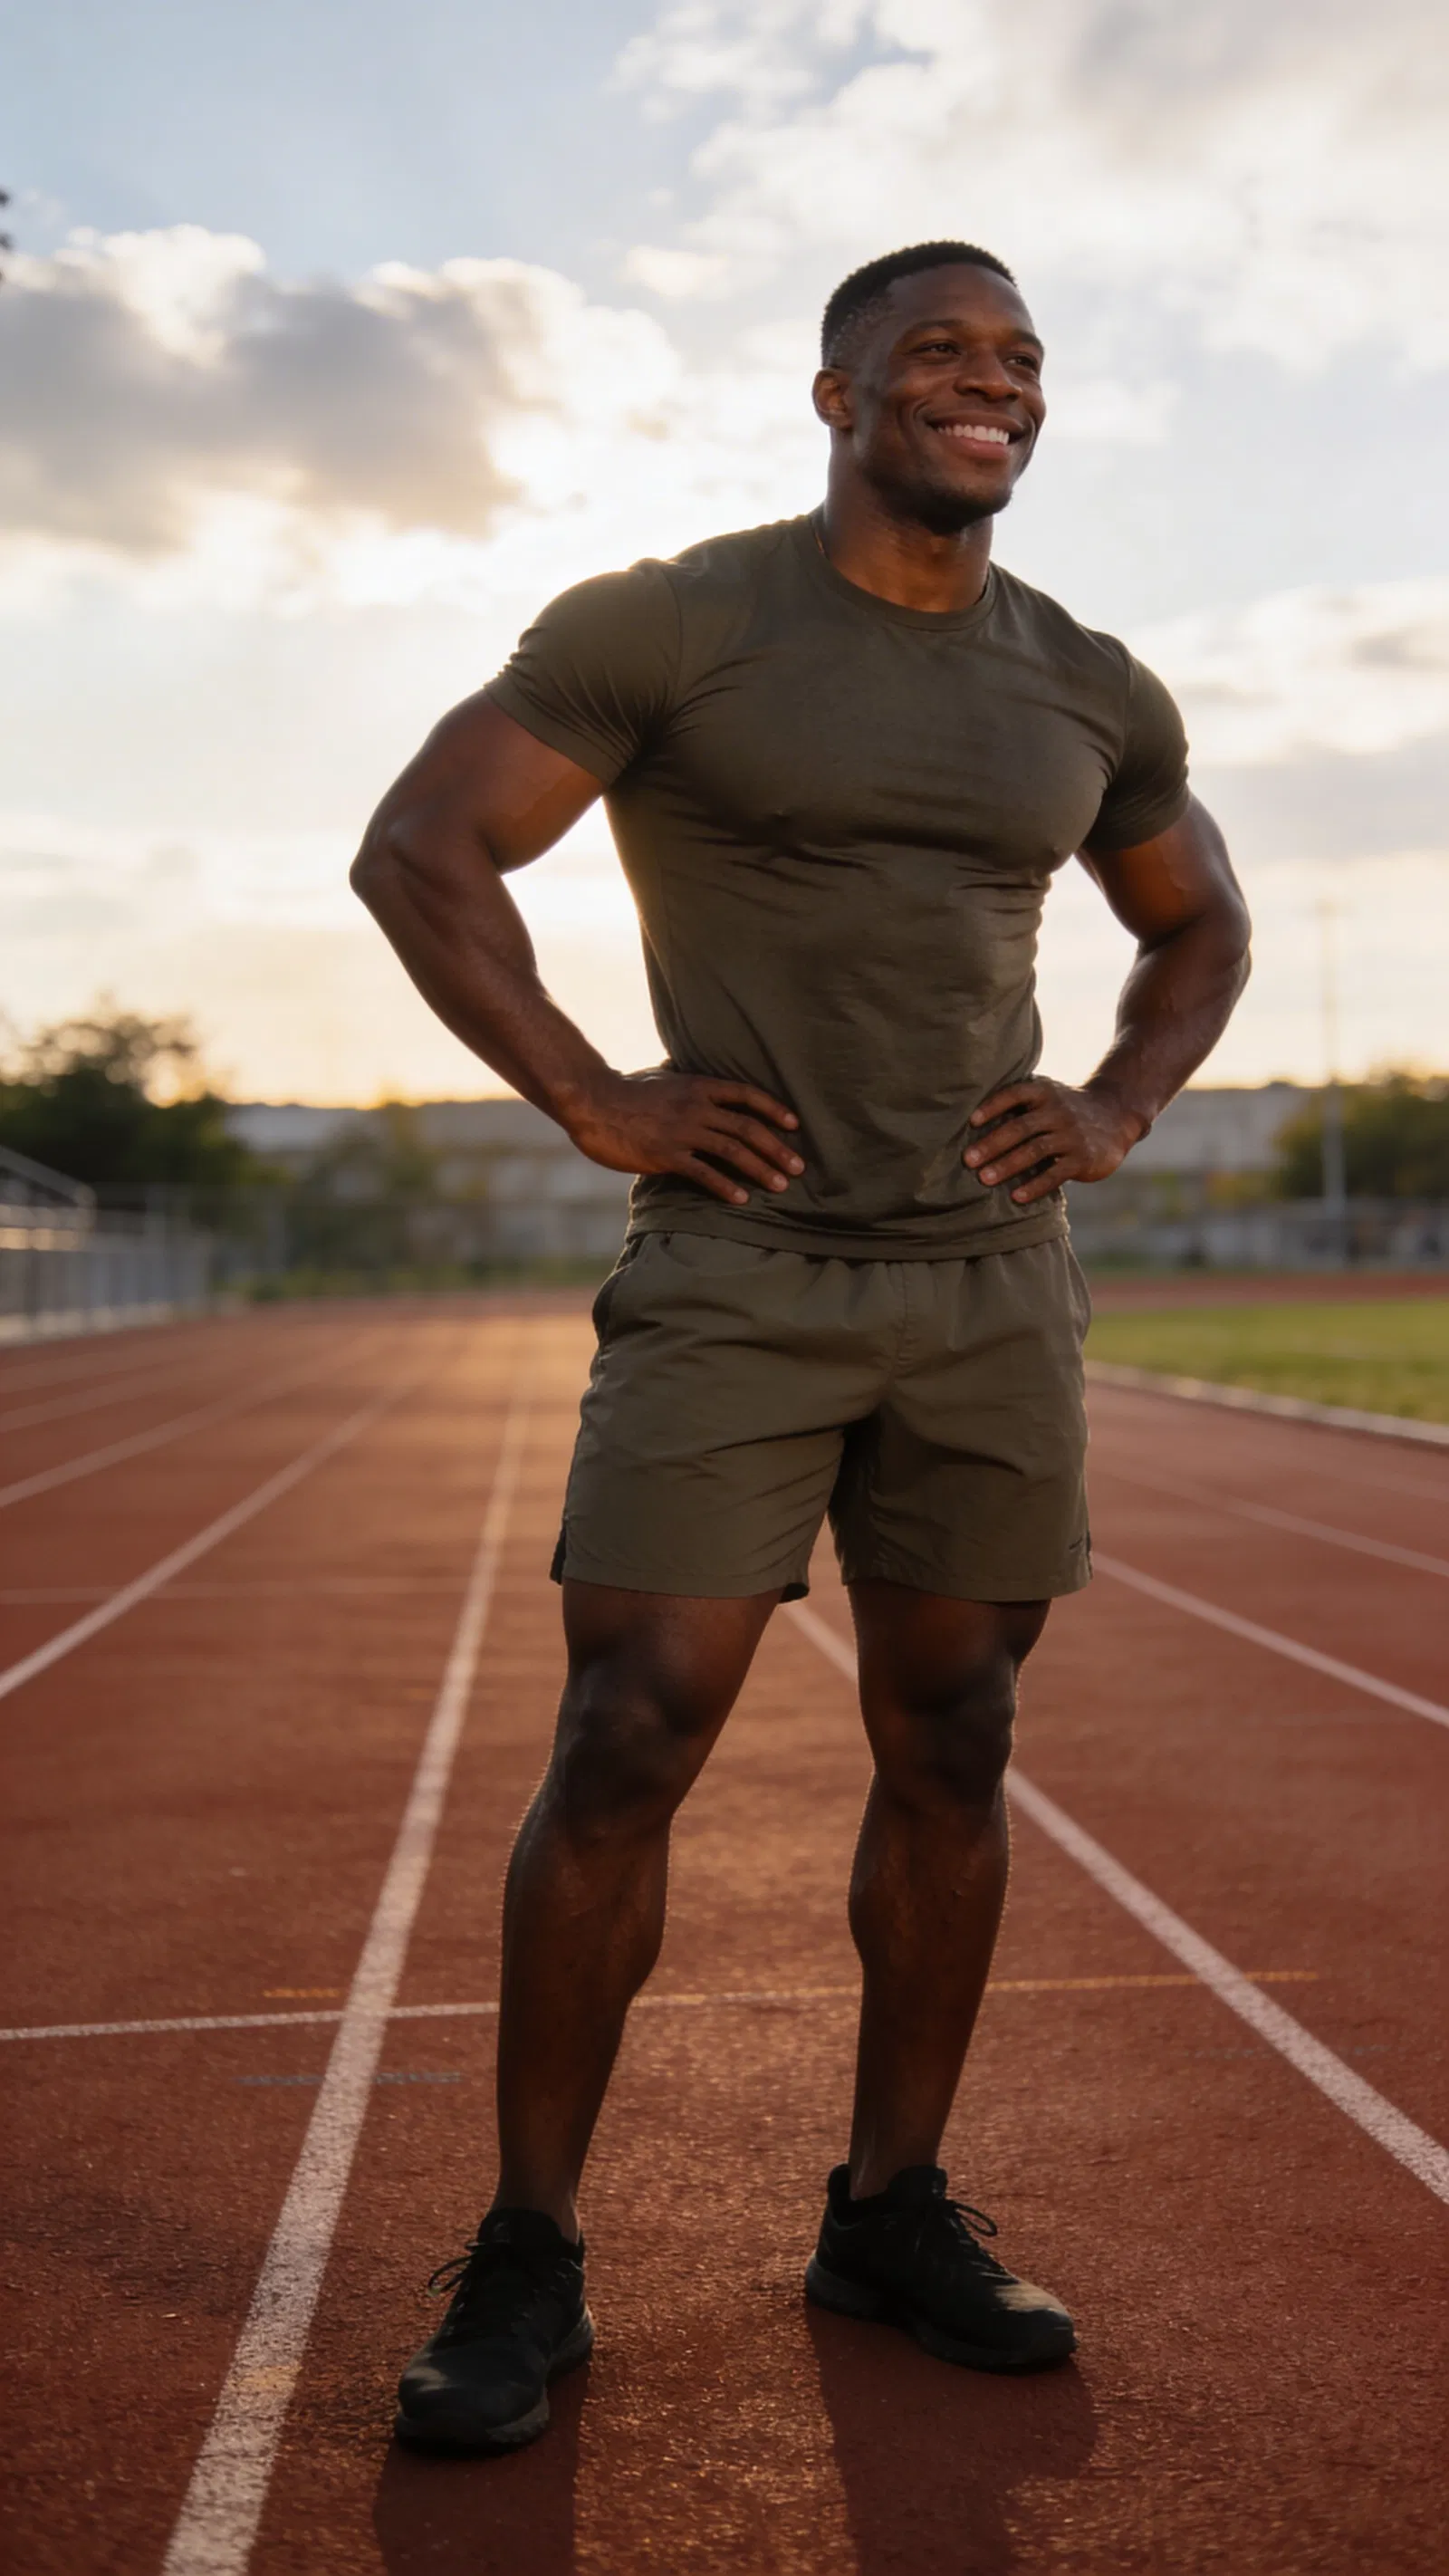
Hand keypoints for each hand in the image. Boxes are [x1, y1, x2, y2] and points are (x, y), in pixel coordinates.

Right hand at [565, 1069, 803, 1206]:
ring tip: (781, 1185)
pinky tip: (741, 1199)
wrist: (592, 1102)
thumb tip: (698, 1082)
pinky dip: (726, 1186)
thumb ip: (685, 1083)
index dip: (774, 1109)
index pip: (746, 1094)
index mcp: (698, 1085)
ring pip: (733, 1150)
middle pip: (748, 1127)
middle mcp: (696, 1107)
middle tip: (799, 1166)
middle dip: (777, 1148)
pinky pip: (704, 1173)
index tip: (794, 1124)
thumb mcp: (661, 1077)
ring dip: (761, 1169)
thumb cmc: (624, 1090)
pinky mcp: (666, 1154)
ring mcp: (682, 1131)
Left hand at [964, 1079, 1142, 1204]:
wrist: (1115, 1117)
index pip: (1015, 1094)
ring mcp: (1072, 1135)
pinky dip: (1035, 1186)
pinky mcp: (1083, 1159)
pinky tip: (1017, 1197)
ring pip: (1035, 1150)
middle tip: (968, 1160)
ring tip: (984, 1179)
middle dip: (992, 1144)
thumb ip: (1018, 1105)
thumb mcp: (1047, 1097)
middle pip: (1021, 1127)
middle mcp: (1058, 1111)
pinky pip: (1055, 1174)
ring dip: (1007, 1165)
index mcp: (1044, 1093)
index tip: (971, 1121)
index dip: (993, 1106)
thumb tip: (967, 1120)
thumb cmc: (1065, 1110)